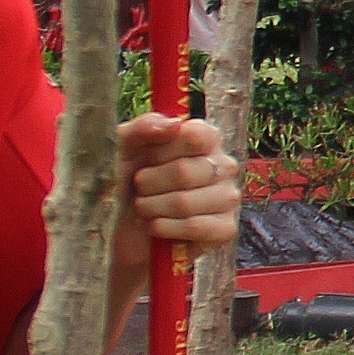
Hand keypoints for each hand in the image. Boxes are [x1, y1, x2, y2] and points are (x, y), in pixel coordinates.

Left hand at [113, 113, 238, 262]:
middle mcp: (224, 165)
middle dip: (148, 184)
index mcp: (205, 139)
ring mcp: (228, 198)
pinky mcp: (225, 229)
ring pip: (184, 203)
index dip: (160, 150)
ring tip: (143, 209)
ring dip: (151, 208)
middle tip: (138, 189)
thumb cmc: (129, 182)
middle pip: (184, 172)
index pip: (193, 136)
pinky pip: (193, 227)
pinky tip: (154, 227)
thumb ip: (143, 128)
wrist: (126, 229)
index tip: (143, 159)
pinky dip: (164, 228)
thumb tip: (173, 126)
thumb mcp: (126, 148)